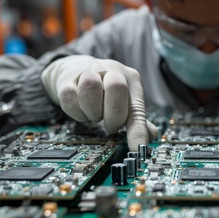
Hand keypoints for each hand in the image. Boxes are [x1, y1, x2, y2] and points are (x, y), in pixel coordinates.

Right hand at [41, 55, 156, 149]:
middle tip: (111, 127)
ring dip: (93, 111)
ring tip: (95, 115)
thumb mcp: (127, 101)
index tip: (137, 148)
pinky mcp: (66, 81)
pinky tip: (82, 111)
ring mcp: (87, 73)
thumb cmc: (106, 90)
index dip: (137, 130)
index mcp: (130, 79)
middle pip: (117, 88)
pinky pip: (70, 98)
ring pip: (90, 87)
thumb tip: (152, 136)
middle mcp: (111, 71)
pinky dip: (76, 112)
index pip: (137, 106)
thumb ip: (137, 119)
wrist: (77, 69)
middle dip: (114, 116)